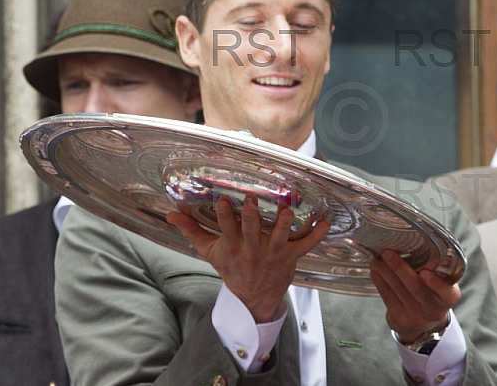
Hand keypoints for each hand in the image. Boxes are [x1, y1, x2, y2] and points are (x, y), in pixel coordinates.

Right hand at [167, 194, 329, 322]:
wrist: (252, 297)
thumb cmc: (232, 268)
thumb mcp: (210, 251)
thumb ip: (192, 230)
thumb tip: (171, 213)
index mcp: (233, 246)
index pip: (227, 229)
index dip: (226, 215)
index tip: (225, 200)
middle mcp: (254, 250)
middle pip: (253, 231)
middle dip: (252, 216)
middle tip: (252, 199)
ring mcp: (274, 253)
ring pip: (281, 238)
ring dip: (285, 224)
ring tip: (287, 210)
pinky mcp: (291, 256)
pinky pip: (306, 245)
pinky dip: (317, 235)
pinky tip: (325, 222)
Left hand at [369, 250, 459, 343]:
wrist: (421, 324)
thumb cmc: (430, 293)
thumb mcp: (440, 284)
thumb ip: (434, 269)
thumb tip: (412, 243)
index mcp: (449, 297)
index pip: (447, 292)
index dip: (436, 283)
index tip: (424, 272)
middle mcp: (435, 309)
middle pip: (416, 288)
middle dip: (400, 268)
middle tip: (387, 253)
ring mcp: (417, 316)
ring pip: (399, 290)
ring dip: (385, 272)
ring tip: (376, 260)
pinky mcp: (401, 319)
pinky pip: (388, 298)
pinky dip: (380, 282)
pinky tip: (375, 272)